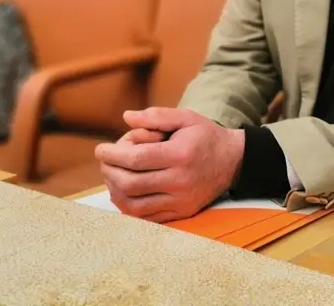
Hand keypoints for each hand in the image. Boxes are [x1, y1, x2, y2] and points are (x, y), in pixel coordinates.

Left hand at [94, 108, 244, 222]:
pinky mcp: (182, 212)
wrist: (234, 161)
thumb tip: (127, 118)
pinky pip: (147, 217)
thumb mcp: (185, 117)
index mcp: (180, 154)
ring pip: (135, 205)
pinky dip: (129, 207)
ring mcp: (181, 200)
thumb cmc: (206, 136)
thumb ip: (156, 116)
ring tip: (111, 178)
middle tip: (104, 163)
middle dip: (109, 173)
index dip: (112, 155)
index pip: (136, 159)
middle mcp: (180, 180)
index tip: (100, 149)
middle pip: (131, 184)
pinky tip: (124, 193)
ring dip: (115, 192)